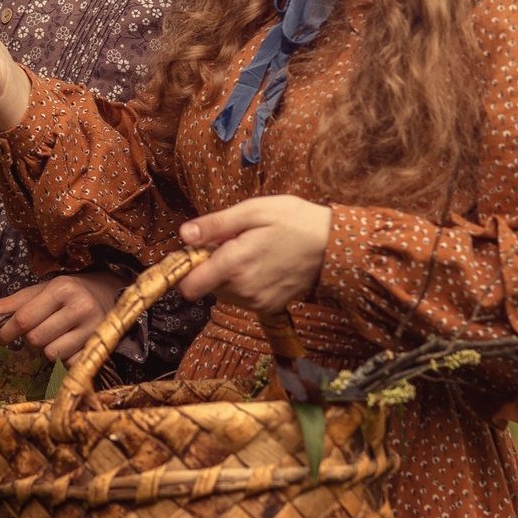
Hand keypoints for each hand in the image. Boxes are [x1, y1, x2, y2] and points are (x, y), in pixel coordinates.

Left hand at [0, 270, 125, 363]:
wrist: (108, 294)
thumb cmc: (65, 295)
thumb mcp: (37, 293)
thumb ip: (5, 307)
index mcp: (61, 288)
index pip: (24, 319)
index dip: (7, 332)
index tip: (2, 336)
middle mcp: (80, 307)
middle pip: (36, 339)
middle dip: (31, 339)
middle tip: (40, 329)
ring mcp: (94, 328)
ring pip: (51, 354)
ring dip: (47, 349)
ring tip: (57, 335)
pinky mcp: (100, 347)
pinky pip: (69, 364)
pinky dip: (64, 358)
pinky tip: (71, 343)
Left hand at [177, 196, 334, 316]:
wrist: (333, 245)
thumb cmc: (294, 221)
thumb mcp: (253, 211)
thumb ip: (215, 225)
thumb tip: (184, 235)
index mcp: (234, 265)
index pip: (188, 286)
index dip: (186, 268)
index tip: (197, 250)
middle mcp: (243, 290)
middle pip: (205, 286)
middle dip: (212, 265)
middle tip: (235, 243)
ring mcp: (257, 302)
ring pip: (223, 292)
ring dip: (229, 274)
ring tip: (252, 252)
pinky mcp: (269, 307)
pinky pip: (242, 298)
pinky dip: (245, 283)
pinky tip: (263, 264)